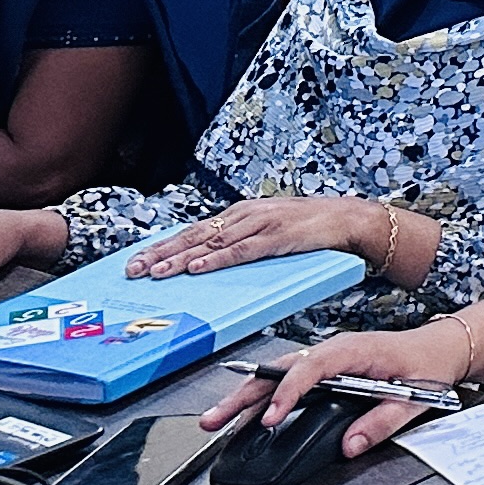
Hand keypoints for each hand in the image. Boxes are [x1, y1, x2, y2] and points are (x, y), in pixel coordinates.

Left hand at [128, 195, 398, 281]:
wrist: (349, 218)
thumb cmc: (309, 228)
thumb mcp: (267, 229)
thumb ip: (239, 241)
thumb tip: (205, 260)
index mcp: (240, 213)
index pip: (193, 231)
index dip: (163, 246)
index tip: (137, 261)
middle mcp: (245, 214)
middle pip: (194, 235)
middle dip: (161, 253)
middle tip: (134, 269)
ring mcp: (261, 224)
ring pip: (211, 243)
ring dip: (181, 258)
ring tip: (156, 272)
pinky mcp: (277, 237)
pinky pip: (241, 250)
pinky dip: (217, 259)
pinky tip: (198, 267)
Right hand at [226, 324, 468, 459]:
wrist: (440, 348)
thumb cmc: (427, 366)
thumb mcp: (414, 398)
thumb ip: (381, 422)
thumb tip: (349, 445)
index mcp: (354, 350)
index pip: (311, 367)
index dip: (287, 391)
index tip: (271, 418)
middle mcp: (334, 350)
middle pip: (280, 369)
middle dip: (245, 394)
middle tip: (215, 419)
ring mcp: (326, 358)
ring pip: (276, 374)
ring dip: (245, 397)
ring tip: (215, 421)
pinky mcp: (323, 369)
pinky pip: (285, 380)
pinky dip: (261, 397)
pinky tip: (243, 418)